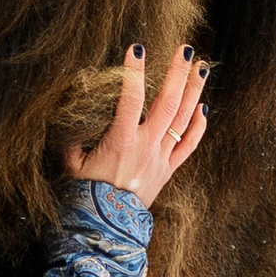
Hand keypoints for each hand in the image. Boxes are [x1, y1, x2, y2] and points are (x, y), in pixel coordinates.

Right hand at [66, 47, 208, 209]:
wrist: (106, 228)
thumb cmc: (84, 195)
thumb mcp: (71, 163)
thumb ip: (75, 138)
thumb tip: (73, 116)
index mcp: (120, 141)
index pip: (131, 98)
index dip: (134, 71)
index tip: (137, 48)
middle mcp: (145, 146)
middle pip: (168, 103)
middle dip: (178, 74)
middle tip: (185, 49)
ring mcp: (160, 158)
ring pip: (183, 120)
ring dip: (194, 93)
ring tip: (201, 69)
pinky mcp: (167, 170)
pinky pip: (188, 146)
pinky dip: (198, 127)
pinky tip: (203, 108)